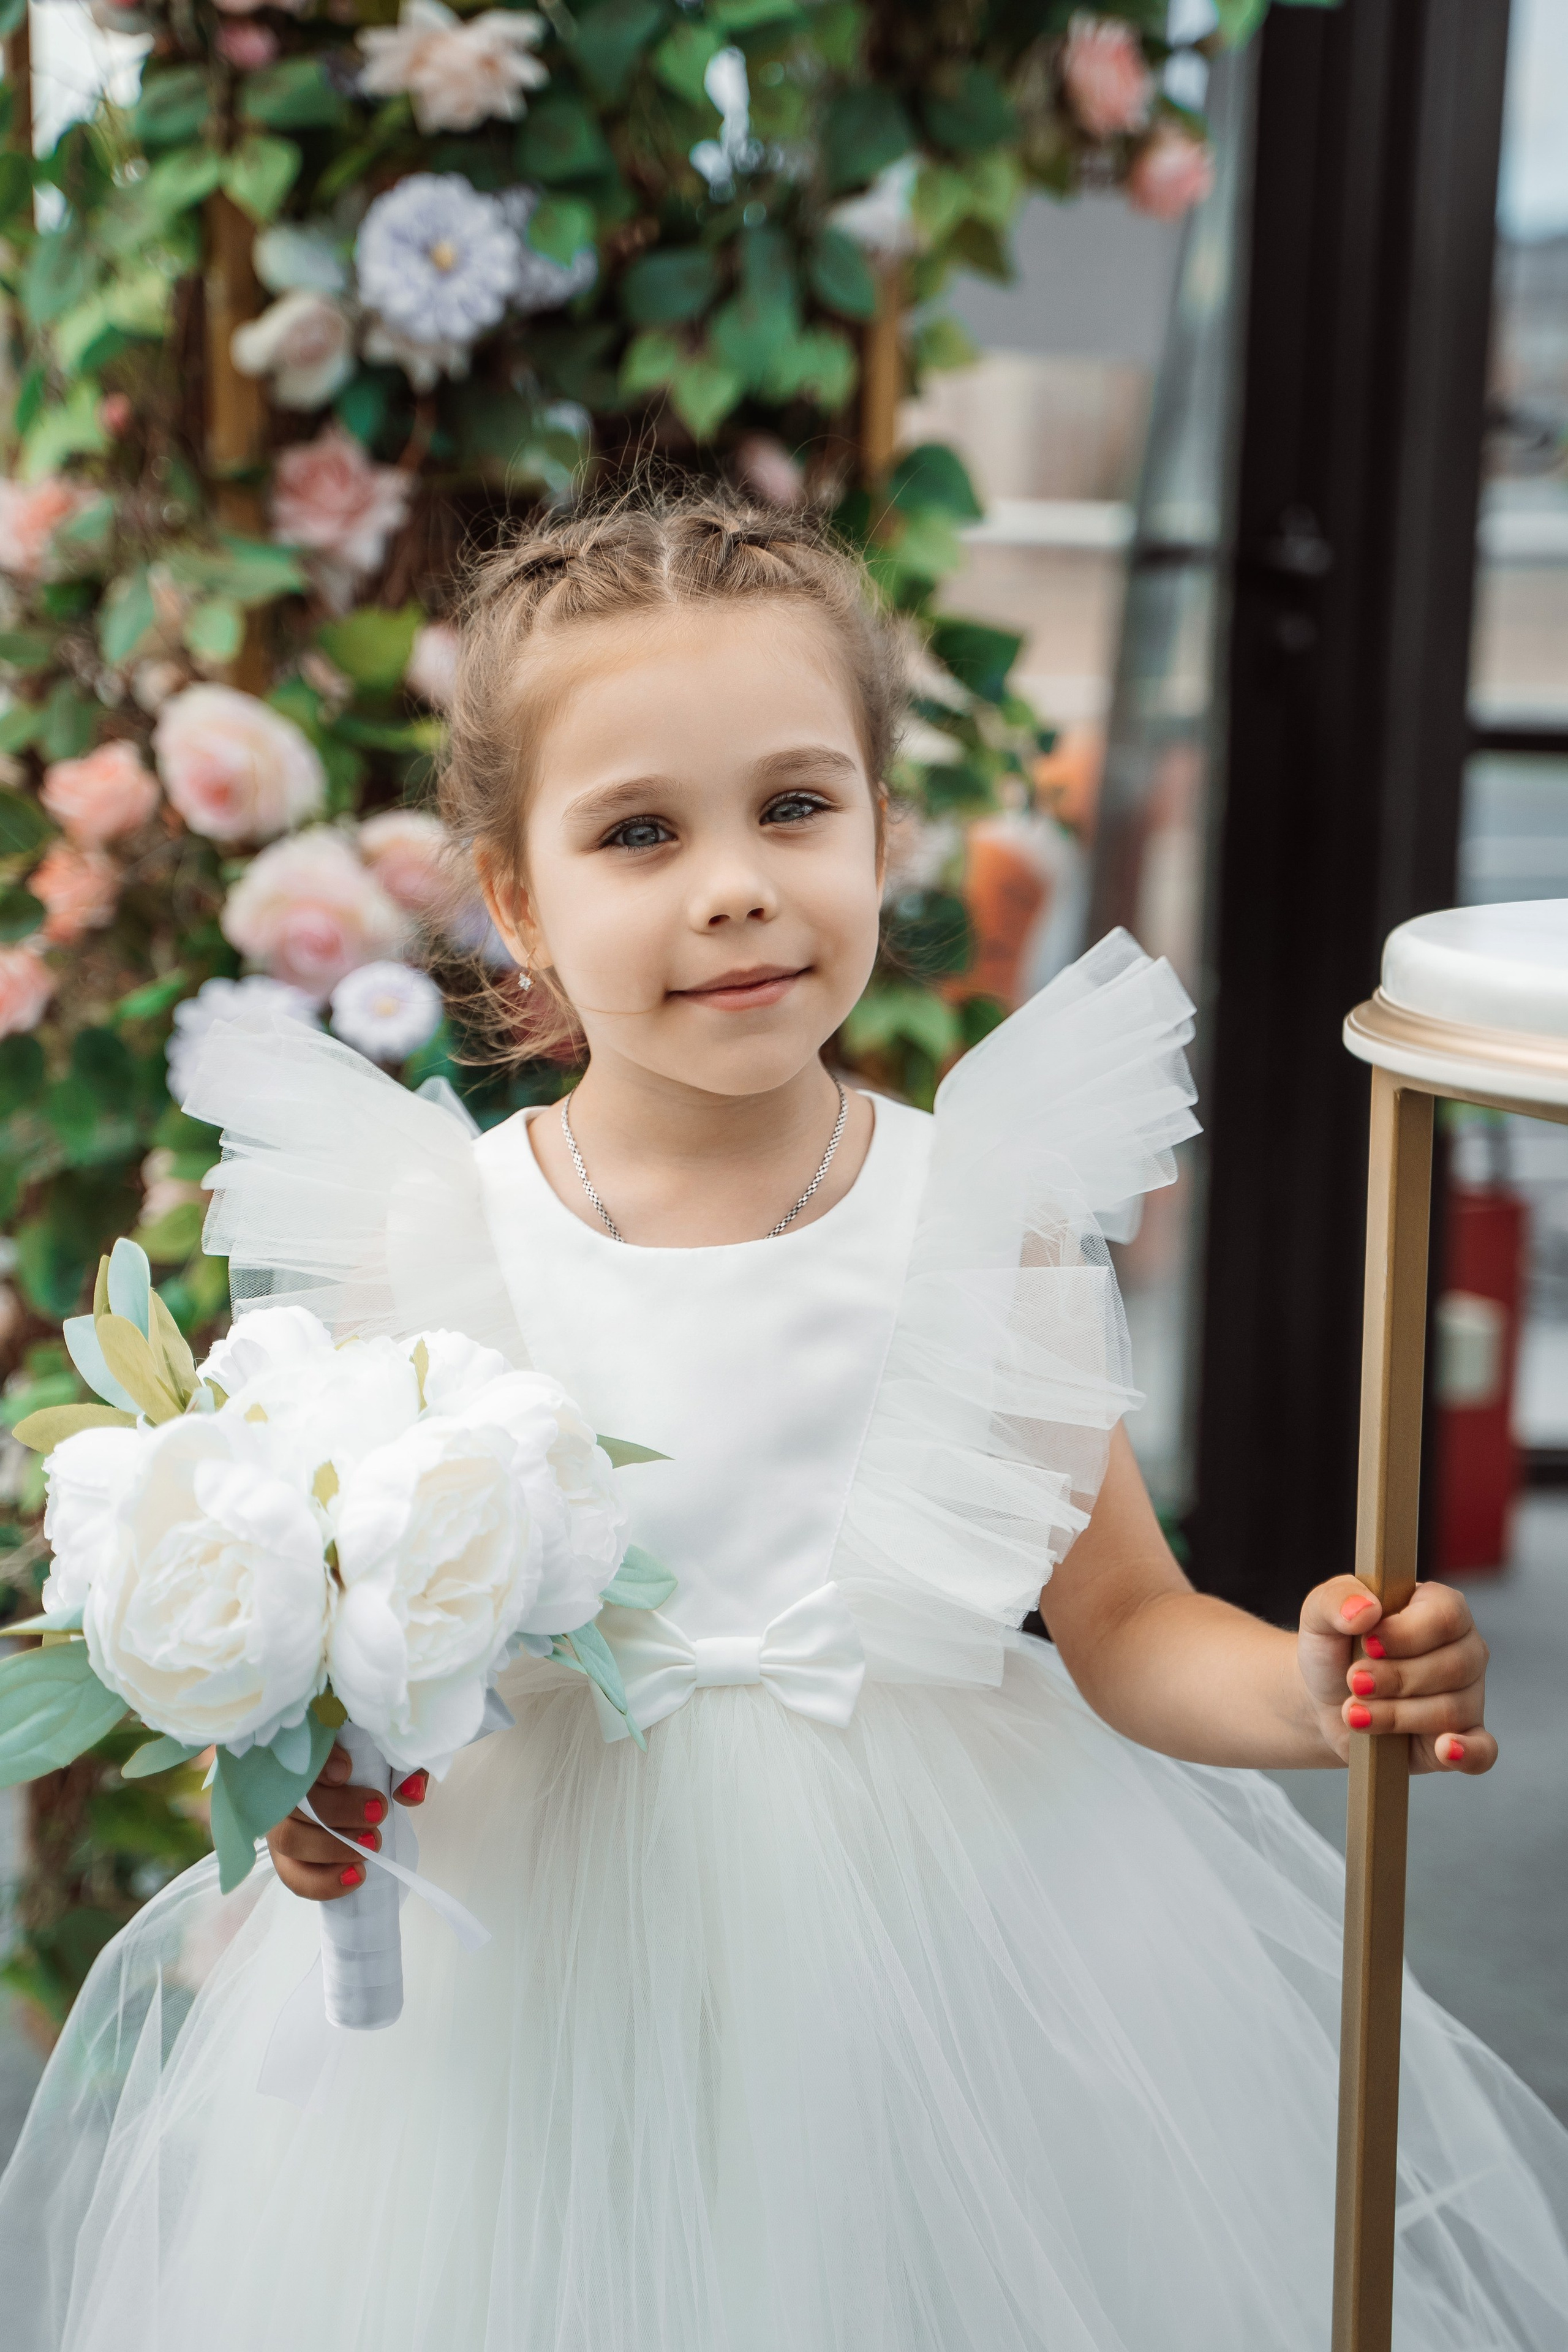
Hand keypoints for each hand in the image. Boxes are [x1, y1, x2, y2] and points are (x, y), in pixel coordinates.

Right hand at [265, 1745, 430, 1901]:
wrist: (366, 1791)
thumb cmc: (375, 1763)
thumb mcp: (394, 1759)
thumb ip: (405, 1768)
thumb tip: (409, 1794)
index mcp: (309, 1746)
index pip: (299, 1748)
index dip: (317, 1761)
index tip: (346, 1771)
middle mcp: (282, 1783)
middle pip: (291, 1800)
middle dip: (336, 1811)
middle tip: (377, 1814)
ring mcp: (279, 1821)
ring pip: (287, 1838)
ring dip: (331, 1847)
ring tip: (372, 1845)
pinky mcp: (286, 1854)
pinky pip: (293, 1875)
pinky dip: (323, 1882)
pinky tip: (356, 1876)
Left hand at [1296, 1576, 1494, 1774]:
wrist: (1323, 1700)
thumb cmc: (1334, 1649)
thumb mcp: (1320, 1613)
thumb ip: (1335, 1599)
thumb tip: (1365, 1610)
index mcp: (1439, 1607)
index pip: (1447, 1616)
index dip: (1406, 1634)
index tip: (1368, 1643)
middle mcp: (1464, 1650)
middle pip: (1452, 1666)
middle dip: (1394, 1679)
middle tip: (1354, 1681)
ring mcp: (1468, 1696)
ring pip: (1450, 1710)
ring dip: (1394, 1715)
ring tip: (1355, 1713)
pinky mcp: (1460, 1739)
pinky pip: (1482, 1750)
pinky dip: (1466, 1753)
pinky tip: (1443, 1749)